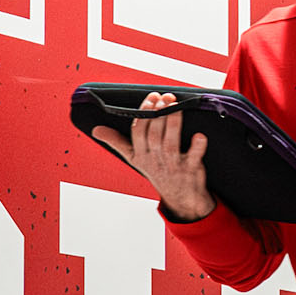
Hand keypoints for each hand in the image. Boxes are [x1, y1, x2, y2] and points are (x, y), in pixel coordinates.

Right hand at [91, 91, 215, 220]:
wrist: (181, 198)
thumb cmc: (157, 170)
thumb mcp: (134, 158)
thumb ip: (116, 142)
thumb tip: (96, 130)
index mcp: (140, 155)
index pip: (138, 132)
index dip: (144, 113)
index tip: (152, 97)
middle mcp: (155, 160)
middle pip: (153, 135)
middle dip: (159, 114)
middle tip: (166, 97)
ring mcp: (172, 165)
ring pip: (170, 143)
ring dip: (173, 123)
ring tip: (176, 105)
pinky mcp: (190, 169)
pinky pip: (193, 157)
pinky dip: (197, 147)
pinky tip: (199, 135)